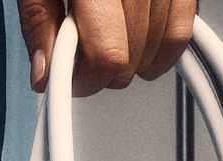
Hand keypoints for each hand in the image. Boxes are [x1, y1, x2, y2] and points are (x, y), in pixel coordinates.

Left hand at [17, 0, 197, 95]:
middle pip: (131, 57)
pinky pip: (183, 28)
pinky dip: (163, 46)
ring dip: (131, 59)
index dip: (85, 79)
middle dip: (103, 69)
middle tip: (82, 51)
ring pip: (158, 49)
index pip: (108, 55)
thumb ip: (39, 20)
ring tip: (108, 38)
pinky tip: (141, 42)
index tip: (69, 77)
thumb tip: (45, 73)